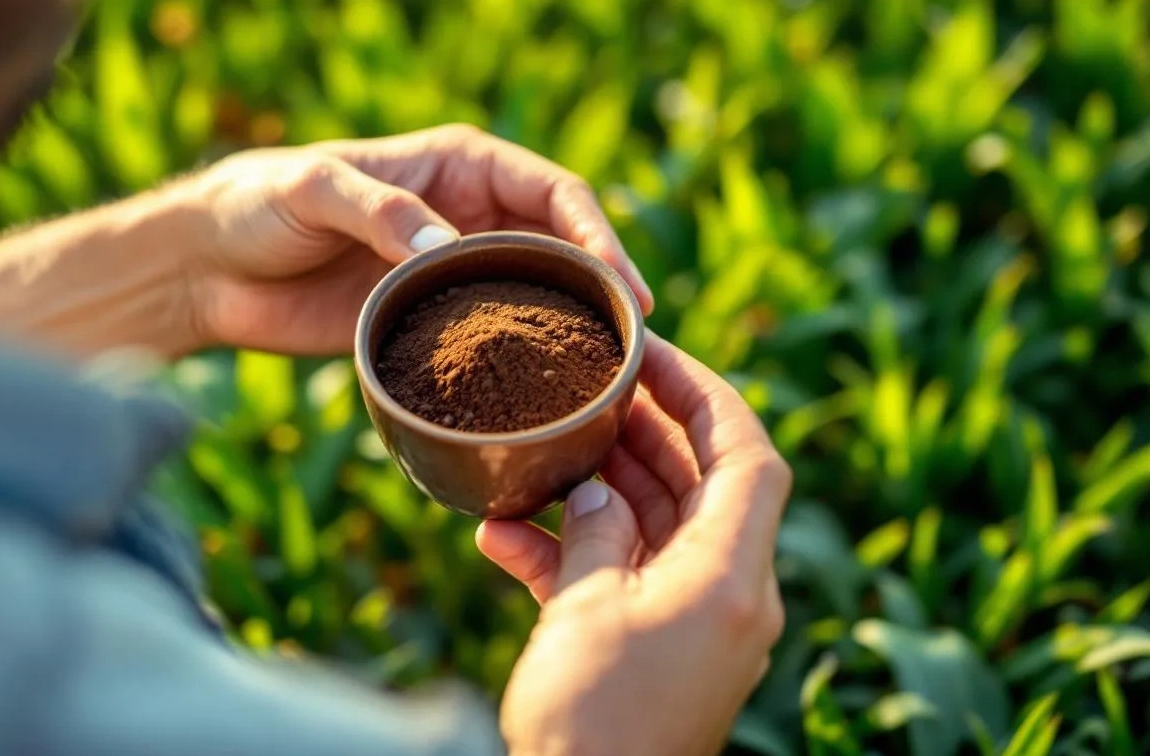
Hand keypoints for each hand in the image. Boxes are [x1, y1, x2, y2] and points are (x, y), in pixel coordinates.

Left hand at [181, 124, 653, 354]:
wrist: (209, 266)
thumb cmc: (257, 204)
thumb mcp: (315, 190)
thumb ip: (380, 212)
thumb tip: (449, 250)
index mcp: (457, 167)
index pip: (552, 193)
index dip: (596, 235)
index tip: (623, 286)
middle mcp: (468, 217)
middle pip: (560, 250)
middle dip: (603, 290)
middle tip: (635, 344)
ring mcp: (451, 273)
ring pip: (534, 298)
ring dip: (571, 331)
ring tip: (611, 377)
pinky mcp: (427, 323)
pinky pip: (489, 340)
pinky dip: (520, 365)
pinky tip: (544, 399)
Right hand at [476, 333, 790, 755]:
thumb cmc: (593, 722)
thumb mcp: (586, 609)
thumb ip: (596, 532)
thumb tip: (597, 491)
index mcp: (731, 576)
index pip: (748, 455)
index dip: (708, 394)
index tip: (654, 356)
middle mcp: (727, 595)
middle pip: (702, 486)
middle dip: (647, 434)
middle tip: (592, 394)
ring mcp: (693, 624)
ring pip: (658, 528)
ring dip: (604, 490)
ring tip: (549, 454)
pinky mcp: (655, 650)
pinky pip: (624, 580)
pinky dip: (576, 554)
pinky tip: (506, 538)